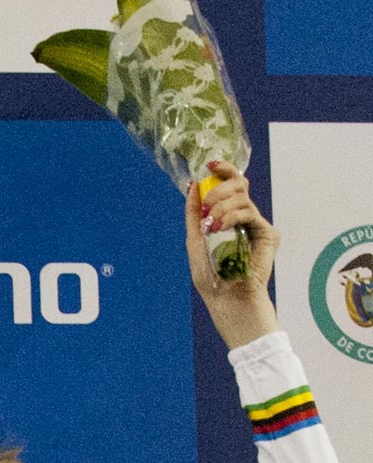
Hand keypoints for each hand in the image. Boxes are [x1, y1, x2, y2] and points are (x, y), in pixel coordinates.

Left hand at [185, 162, 278, 349]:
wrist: (225, 298)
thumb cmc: (210, 274)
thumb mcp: (195, 239)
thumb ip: (194, 213)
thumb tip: (193, 184)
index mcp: (229, 215)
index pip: (231, 184)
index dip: (223, 170)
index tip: (210, 165)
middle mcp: (245, 217)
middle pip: (239, 183)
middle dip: (219, 188)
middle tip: (206, 207)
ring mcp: (257, 224)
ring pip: (242, 197)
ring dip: (220, 206)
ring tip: (210, 225)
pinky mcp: (268, 233)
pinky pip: (249, 213)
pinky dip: (230, 217)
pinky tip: (218, 228)